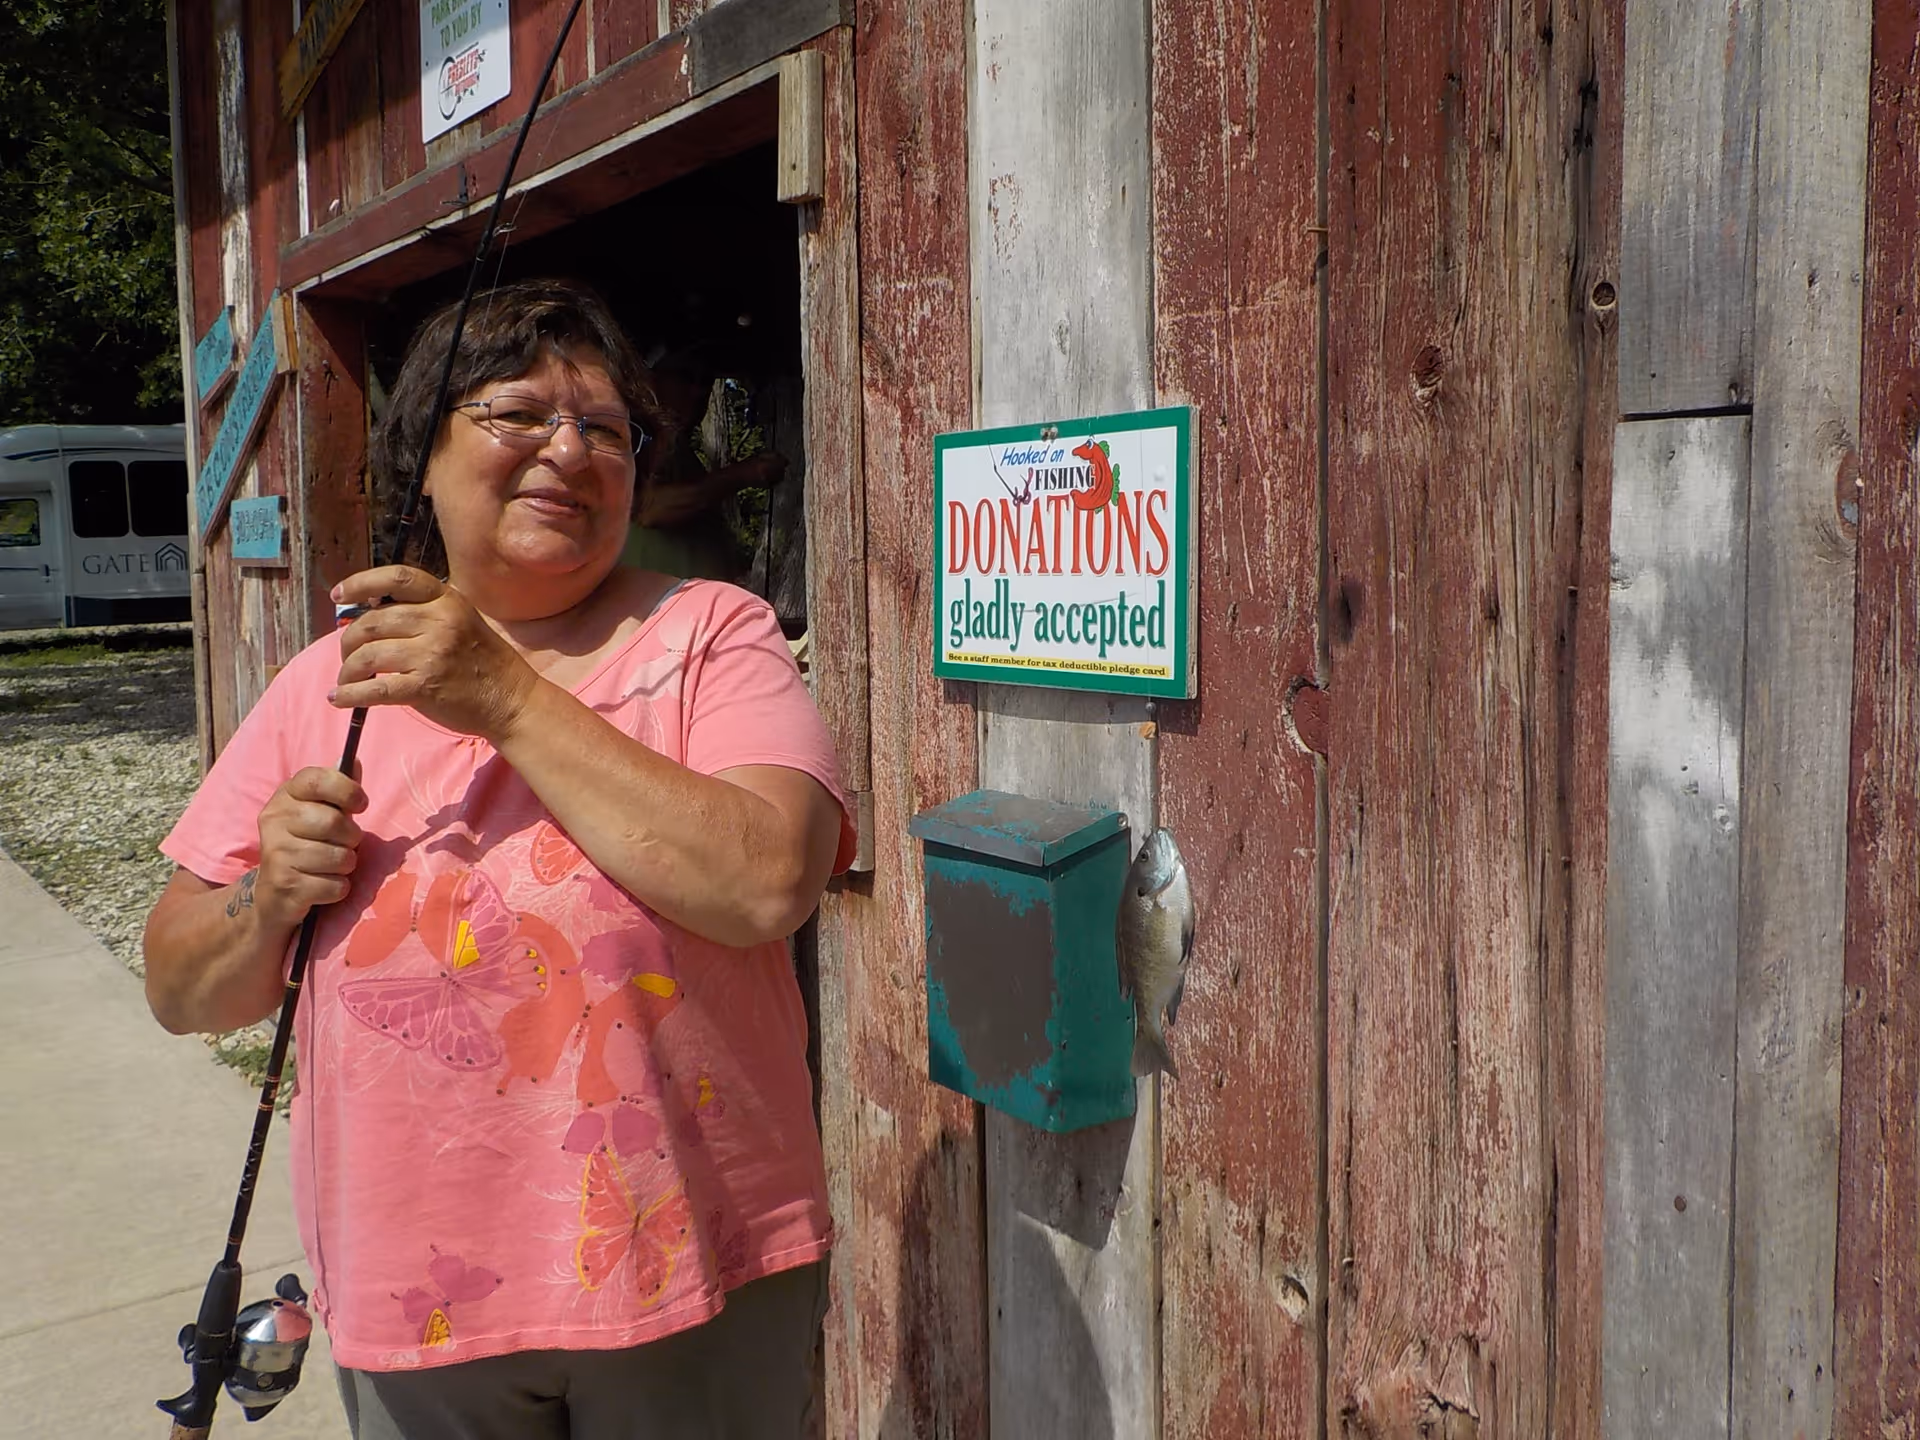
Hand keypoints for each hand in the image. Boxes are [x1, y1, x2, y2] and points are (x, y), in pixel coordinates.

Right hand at [254, 766, 367, 928]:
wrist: (272, 894)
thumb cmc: (306, 845)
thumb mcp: (319, 813)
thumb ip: (338, 791)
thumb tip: (355, 762)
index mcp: (285, 797)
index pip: (316, 780)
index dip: (347, 790)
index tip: (360, 804)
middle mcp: (275, 821)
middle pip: (335, 822)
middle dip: (351, 838)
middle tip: (342, 844)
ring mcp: (277, 854)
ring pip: (340, 857)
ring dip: (345, 865)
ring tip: (329, 866)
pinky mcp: (285, 885)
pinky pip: (336, 886)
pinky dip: (338, 889)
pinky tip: (320, 885)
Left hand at [330, 566, 536, 738]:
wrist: (512, 700)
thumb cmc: (484, 663)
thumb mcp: (462, 621)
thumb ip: (425, 612)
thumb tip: (370, 614)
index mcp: (447, 601)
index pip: (398, 578)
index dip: (361, 582)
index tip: (339, 595)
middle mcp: (439, 622)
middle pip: (372, 621)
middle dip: (348, 640)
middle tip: (346, 654)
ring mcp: (432, 654)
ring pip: (368, 655)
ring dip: (347, 670)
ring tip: (345, 680)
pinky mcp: (426, 687)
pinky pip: (375, 690)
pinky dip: (350, 695)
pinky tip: (339, 699)